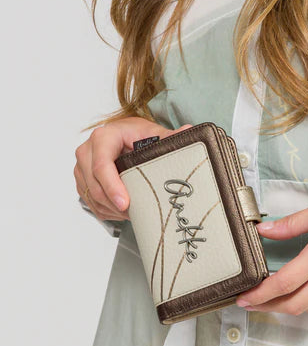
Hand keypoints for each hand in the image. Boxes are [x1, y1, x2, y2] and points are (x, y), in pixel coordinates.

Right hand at [74, 117, 192, 221]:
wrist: (124, 136)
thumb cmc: (137, 135)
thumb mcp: (154, 133)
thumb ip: (170, 137)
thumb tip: (188, 131)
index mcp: (103, 137)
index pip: (101, 164)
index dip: (112, 186)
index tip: (126, 204)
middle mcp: (86, 151)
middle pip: (94, 185)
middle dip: (114, 204)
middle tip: (136, 214)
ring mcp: (81, 167)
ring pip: (91, 196)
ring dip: (111, 210)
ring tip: (133, 213)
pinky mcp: (81, 180)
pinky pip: (90, 203)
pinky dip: (106, 211)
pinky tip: (122, 211)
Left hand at [236, 187, 307, 313]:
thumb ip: (292, 224)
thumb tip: (265, 230)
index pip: (282, 284)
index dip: (259, 295)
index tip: (243, 298)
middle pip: (293, 305)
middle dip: (267, 307)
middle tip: (251, 303)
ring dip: (288, 306)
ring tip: (272, 299)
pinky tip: (303, 294)